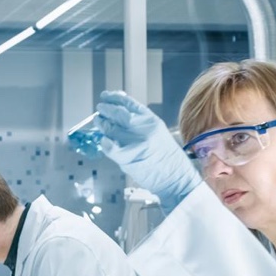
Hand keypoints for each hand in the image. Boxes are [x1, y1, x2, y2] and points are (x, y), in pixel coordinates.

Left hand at [96, 92, 200, 211]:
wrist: (176, 179)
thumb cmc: (167, 159)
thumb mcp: (158, 133)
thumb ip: (141, 123)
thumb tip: (120, 112)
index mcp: (152, 121)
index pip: (129, 103)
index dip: (114, 98)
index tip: (106, 96)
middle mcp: (144, 129)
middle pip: (118, 114)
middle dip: (106, 109)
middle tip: (100, 109)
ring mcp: (136, 143)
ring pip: (112, 128)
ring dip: (102, 124)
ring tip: (99, 122)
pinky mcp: (129, 158)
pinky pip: (110, 147)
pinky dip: (104, 143)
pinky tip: (103, 141)